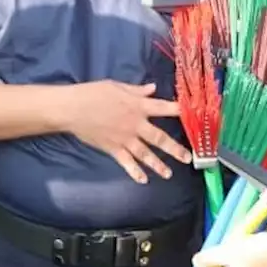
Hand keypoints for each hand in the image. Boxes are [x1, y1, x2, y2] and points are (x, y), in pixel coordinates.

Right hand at [64, 81, 190, 183]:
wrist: (71, 109)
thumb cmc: (93, 93)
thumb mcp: (116, 86)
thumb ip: (137, 90)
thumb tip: (153, 89)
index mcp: (138, 106)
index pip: (165, 108)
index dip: (181, 112)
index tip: (194, 117)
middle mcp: (135, 124)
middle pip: (160, 138)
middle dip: (175, 148)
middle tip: (188, 157)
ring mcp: (124, 138)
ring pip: (146, 154)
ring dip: (158, 164)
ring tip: (168, 174)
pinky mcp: (113, 148)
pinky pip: (126, 162)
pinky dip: (134, 172)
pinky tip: (143, 180)